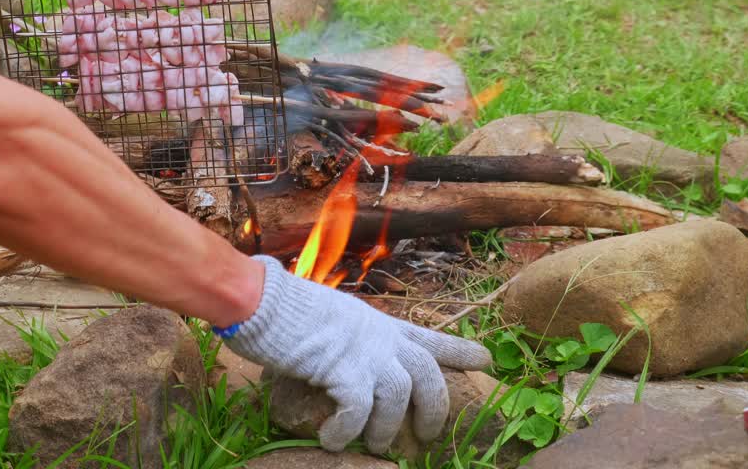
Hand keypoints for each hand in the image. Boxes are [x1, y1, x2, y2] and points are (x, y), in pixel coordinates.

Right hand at [224, 256, 491, 453]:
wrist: (262, 300)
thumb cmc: (282, 309)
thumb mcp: (326, 321)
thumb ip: (341, 343)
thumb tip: (333, 368)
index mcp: (377, 324)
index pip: (426, 336)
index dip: (457, 349)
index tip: (485, 358)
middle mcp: (378, 336)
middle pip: (427, 372)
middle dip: (434, 408)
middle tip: (428, 435)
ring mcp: (364, 351)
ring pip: (398, 397)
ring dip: (387, 429)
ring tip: (377, 447)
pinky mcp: (343, 369)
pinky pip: (358, 411)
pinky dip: (347, 430)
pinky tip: (333, 440)